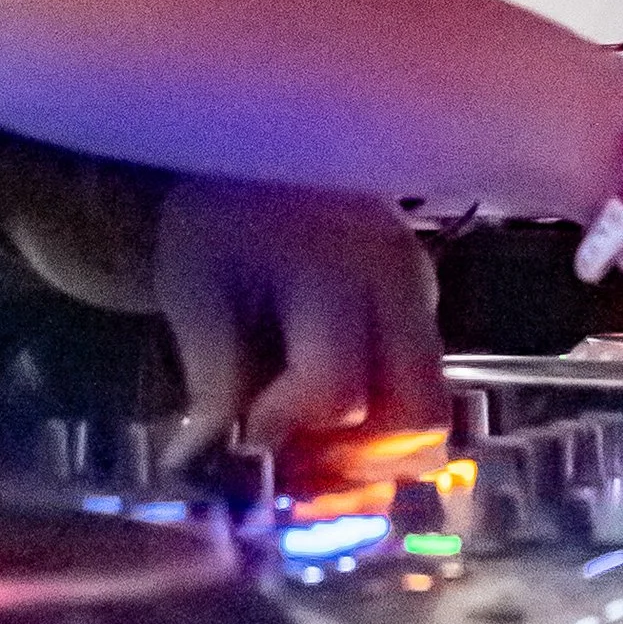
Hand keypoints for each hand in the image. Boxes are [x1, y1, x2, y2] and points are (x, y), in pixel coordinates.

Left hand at [151, 180, 444, 466]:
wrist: (256, 152)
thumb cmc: (219, 217)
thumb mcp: (195, 288)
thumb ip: (213, 379)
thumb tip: (207, 466)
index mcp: (340, 268)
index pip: (335, 389)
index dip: (284, 432)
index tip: (240, 437)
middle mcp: (403, 287)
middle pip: (415, 419)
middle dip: (354, 465)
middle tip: (294, 471)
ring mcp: (425, 299)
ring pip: (427, 418)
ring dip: (370, 456)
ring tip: (305, 454)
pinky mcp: (425, 310)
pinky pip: (417, 393)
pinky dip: (377, 428)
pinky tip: (323, 427)